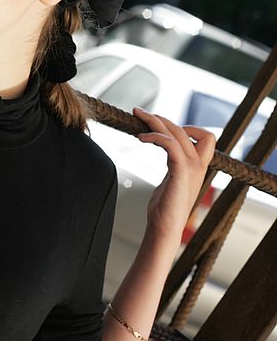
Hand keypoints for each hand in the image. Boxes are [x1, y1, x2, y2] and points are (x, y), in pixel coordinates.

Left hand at [133, 107, 216, 239]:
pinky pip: (171, 144)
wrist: (164, 228)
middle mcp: (197, 165)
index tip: (161, 126)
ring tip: (137, 116)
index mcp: (197, 166)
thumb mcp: (171, 180)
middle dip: (160, 118)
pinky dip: (156, 136)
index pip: (204, 136)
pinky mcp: (181, 173)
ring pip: (178, 133)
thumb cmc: (164, 208)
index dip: (186, 127)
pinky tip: (140, 138)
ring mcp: (191, 169)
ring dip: (155, 121)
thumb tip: (167, 152)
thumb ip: (174, 165)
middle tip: (138, 112)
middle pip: (184, 130)